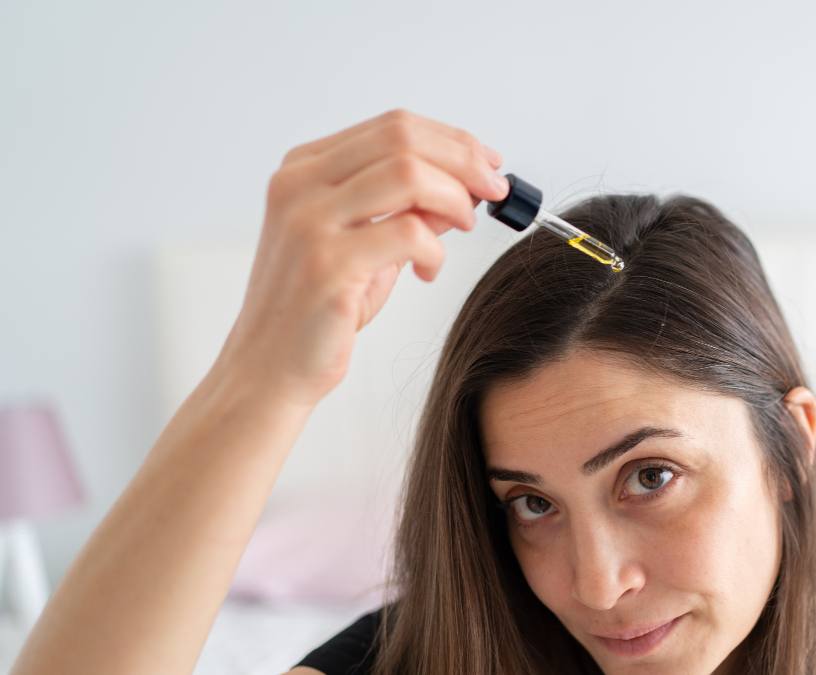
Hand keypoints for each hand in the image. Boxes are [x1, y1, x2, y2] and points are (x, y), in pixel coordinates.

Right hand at [213, 109, 508, 408]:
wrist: (269, 368)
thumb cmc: (320, 309)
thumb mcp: (369, 245)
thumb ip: (410, 210)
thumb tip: (469, 183)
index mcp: (304, 169)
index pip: (393, 127)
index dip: (453, 140)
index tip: (490, 163)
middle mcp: (299, 185)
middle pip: (402, 137)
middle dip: (464, 159)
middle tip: (496, 190)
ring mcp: (308, 222)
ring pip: (408, 174)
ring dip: (454, 197)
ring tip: (464, 225)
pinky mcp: (326, 264)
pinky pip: (408, 234)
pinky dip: (435, 250)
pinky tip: (428, 272)